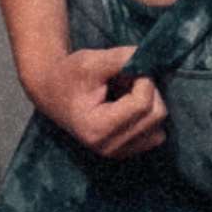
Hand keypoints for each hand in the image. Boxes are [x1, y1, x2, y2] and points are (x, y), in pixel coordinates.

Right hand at [23, 44, 167, 158]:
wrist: (52, 93)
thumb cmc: (70, 75)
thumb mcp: (90, 60)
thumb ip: (122, 58)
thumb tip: (151, 59)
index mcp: (97, 128)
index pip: (142, 104)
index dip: (143, 79)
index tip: (128, 68)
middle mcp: (109, 147)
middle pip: (156, 116)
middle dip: (148, 90)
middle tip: (126, 78)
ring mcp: (118, 153)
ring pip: (159, 126)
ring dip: (148, 103)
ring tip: (124, 92)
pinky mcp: (125, 152)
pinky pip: (155, 134)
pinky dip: (147, 117)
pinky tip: (128, 106)